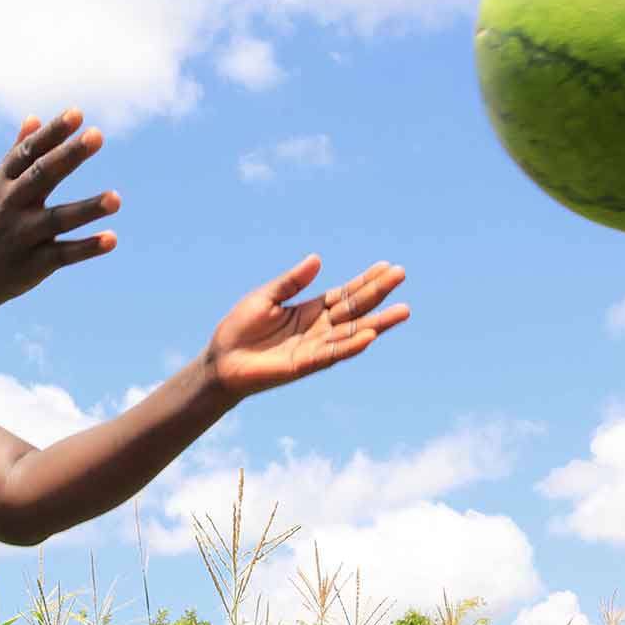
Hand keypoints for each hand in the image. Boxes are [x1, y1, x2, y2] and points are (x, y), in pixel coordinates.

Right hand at [0, 109, 119, 308]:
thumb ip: (16, 155)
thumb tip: (34, 118)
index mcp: (2, 182)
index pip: (29, 152)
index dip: (53, 132)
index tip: (77, 113)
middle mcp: (11, 205)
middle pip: (42, 176)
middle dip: (69, 155)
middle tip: (97, 135)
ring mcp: (22, 235)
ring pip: (57, 219)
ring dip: (87, 208)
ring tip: (117, 198)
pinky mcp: (34, 264)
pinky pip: (63, 254)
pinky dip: (87, 248)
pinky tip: (112, 239)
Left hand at [203, 256, 409, 400]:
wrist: (221, 360)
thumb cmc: (240, 328)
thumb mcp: (266, 297)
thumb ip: (291, 282)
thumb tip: (317, 259)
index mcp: (310, 309)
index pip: (345, 293)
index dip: (366, 280)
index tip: (387, 266)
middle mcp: (319, 328)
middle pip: (355, 308)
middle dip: (378, 292)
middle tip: (401, 275)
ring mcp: (315, 347)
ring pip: (353, 333)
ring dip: (378, 322)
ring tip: (403, 310)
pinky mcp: (305, 364)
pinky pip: (333, 354)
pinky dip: (352, 345)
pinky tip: (370, 335)